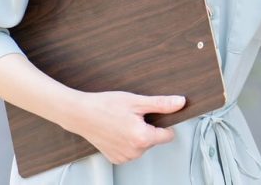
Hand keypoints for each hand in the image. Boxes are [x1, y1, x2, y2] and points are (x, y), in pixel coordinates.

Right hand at [65, 91, 184, 163]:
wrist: (80, 114)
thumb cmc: (105, 106)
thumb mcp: (136, 101)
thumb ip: (161, 104)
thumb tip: (180, 102)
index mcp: (142, 138)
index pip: (169, 135)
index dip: (165, 123)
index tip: (156, 116)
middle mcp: (134, 152)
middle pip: (154, 140)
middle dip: (149, 128)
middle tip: (134, 116)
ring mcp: (124, 157)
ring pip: (143, 145)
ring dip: (138, 135)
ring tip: (124, 122)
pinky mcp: (116, 159)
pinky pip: (131, 150)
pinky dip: (127, 141)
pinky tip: (118, 130)